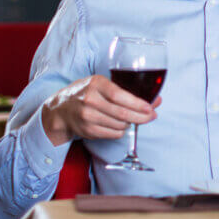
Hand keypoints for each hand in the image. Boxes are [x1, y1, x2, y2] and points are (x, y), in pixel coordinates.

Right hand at [41, 75, 160, 145]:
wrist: (61, 109)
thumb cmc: (86, 93)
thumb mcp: (102, 84)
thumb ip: (127, 91)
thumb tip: (157, 100)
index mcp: (96, 84)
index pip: (120, 96)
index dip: (138, 104)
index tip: (151, 108)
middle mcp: (90, 100)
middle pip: (122, 113)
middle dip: (142, 117)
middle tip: (152, 116)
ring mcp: (87, 117)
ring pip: (120, 125)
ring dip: (131, 123)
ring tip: (132, 118)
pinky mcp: (88, 130)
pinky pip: (113, 134)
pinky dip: (121, 131)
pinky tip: (120, 124)